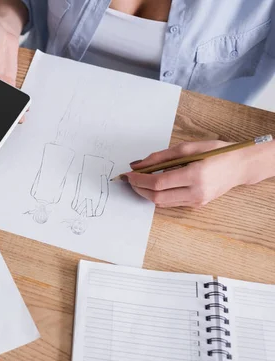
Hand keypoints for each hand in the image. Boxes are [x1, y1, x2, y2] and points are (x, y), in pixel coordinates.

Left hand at [123, 140, 247, 207]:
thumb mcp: (188, 148)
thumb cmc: (216, 152)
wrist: (240, 165)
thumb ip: (160, 157)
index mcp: (195, 175)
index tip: (128, 175)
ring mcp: (197, 201)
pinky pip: (172, 203)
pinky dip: (160, 195)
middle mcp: (197, 192)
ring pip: (163, 203)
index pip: (158, 183)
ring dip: (147, 194)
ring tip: (140, 182)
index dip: (139, 181)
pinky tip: (155, 186)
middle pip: (157, 197)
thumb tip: (137, 164)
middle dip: (139, 189)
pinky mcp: (197, 205)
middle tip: (130, 180)